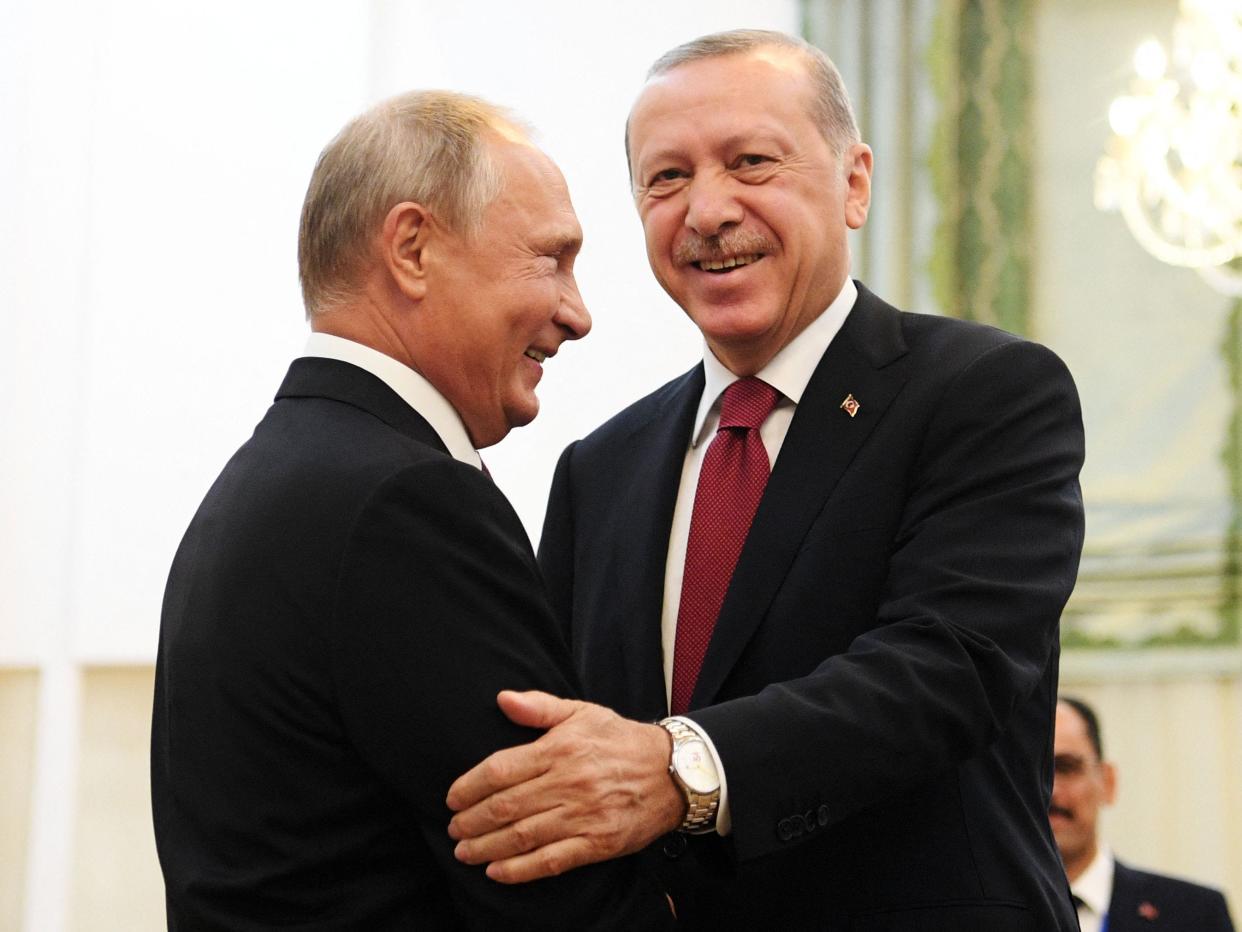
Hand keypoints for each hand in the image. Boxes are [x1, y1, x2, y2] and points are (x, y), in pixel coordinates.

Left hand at [446, 690, 684, 882]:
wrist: (674, 772)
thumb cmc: (621, 740)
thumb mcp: (583, 712)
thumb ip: (540, 707)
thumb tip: (502, 699)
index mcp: (561, 748)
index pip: (501, 769)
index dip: (470, 786)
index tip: (452, 797)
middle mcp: (569, 783)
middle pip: (506, 805)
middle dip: (472, 820)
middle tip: (453, 829)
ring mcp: (584, 815)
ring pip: (523, 836)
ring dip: (487, 847)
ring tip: (464, 852)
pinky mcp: (598, 843)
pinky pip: (551, 860)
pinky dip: (520, 869)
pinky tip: (497, 871)